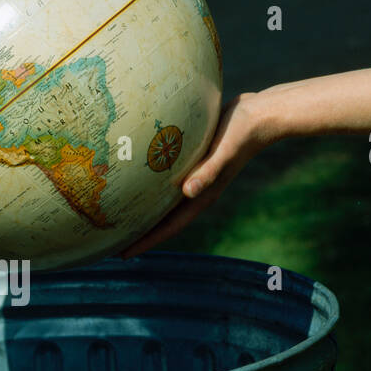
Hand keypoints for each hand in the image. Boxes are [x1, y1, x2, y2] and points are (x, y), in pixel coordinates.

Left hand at [121, 90, 274, 254]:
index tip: (122, 255)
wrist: (260, 114)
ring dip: (143, 211)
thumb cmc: (241, 132)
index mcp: (201, 196)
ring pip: (163, 202)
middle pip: (162, 220)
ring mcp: (194, 178)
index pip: (169, 227)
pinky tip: (134, 182)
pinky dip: (151, 187)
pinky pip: (166, 182)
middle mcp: (196, 192)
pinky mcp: (193, 162)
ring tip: (117, 216)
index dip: (146, 242)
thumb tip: (188, 192)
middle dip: (138, 232)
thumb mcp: (224, 151)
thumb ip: (208, 172)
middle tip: (110, 240)